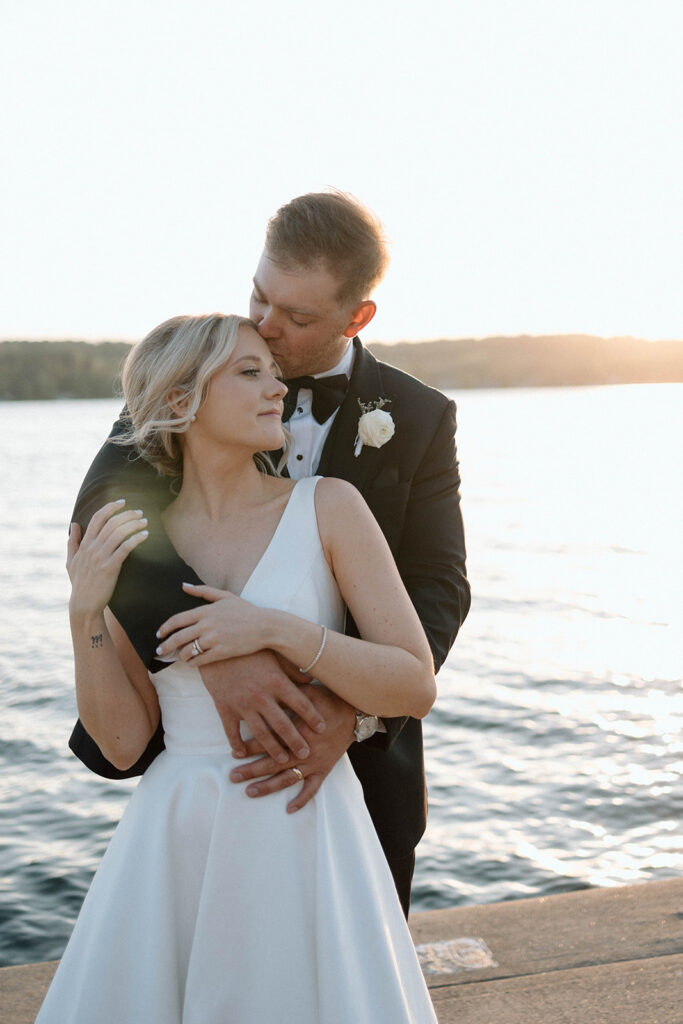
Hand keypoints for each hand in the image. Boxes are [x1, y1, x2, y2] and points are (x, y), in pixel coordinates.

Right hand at [67, 501, 148, 618]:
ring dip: (134, 524)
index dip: (110, 507)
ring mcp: (100, 558)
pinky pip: (124, 548)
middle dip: (127, 514)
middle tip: (140, 512)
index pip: (97, 518)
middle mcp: (92, 548)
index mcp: (84, 544)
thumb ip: (72, 542)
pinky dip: (135, 539)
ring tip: (145, 521)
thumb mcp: (70, 561)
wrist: (84, 605)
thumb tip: (73, 524)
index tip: (122, 502)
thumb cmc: (79, 583)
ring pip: (119, 533)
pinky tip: (145, 535)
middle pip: (111, 523)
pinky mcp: (110, 568)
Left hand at [155, 583, 266, 662]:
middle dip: (166, 646)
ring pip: (188, 651)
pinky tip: (193, 662)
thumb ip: (203, 591)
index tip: (159, 634)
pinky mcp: (221, 652)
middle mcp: (207, 625)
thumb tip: (183, 586)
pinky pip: (200, 660)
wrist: (265, 626)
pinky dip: (193, 663)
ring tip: (180, 657)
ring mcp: (214, 639)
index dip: (165, 628)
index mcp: (206, 611)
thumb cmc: (246, 611)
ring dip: (180, 656)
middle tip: (160, 651)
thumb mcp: (225, 596)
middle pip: (178, 638)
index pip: (177, 620)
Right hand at [198, 651, 325, 762]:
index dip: (313, 718)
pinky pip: (231, 732)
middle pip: (284, 725)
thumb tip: (311, 679)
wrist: (214, 645)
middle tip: (306, 753)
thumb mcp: (273, 655)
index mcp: (276, 681)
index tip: (322, 729)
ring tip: (283, 760)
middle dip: (297, 742)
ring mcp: (242, 704)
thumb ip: (292, 669)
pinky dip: (237, 744)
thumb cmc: (248, 648)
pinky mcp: (224, 707)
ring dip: (273, 749)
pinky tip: (241, 754)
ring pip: (261, 734)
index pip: (301, 704)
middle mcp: (261, 696)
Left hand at [229, 686, 356, 812]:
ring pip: (288, 778)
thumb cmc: (327, 699)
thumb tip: (265, 685)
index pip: (270, 740)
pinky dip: (302, 799)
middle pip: (273, 762)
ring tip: (250, 792)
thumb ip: (286, 694)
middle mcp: (304, 749)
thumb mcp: (306, 692)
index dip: (251, 746)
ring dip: (268, 787)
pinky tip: (289, 809)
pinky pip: (312, 788)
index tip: (234, 752)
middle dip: (251, 770)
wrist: (354, 713)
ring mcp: (314, 762)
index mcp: (298, 730)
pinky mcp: (324, 769)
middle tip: (233, 776)